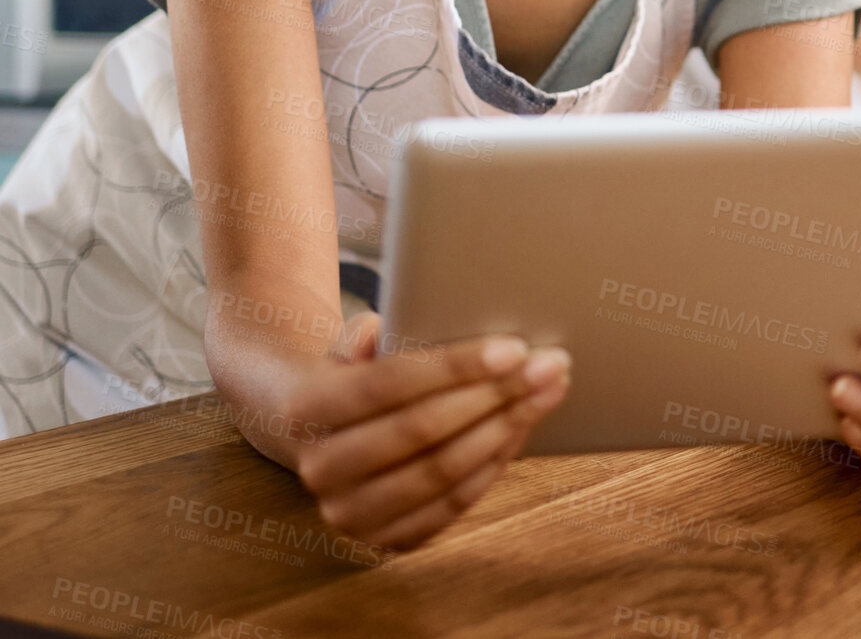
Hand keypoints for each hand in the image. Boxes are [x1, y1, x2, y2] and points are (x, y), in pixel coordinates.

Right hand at [286, 312, 570, 550]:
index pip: (389, 384)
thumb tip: (416, 325)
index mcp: (307, 410)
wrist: (317, 431)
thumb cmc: (355, 372)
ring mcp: (349, 513)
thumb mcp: (353, 340)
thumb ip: (377, 331)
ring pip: (442, 473)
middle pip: (422, 431)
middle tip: (548, 366)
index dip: (455, 366)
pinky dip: (493, 466)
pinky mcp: (383, 540)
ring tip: (546, 392)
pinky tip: (521, 429)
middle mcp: (320, 469)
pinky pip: (451, 506)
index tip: (514, 347)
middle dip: (494, 395)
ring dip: (505, 429)